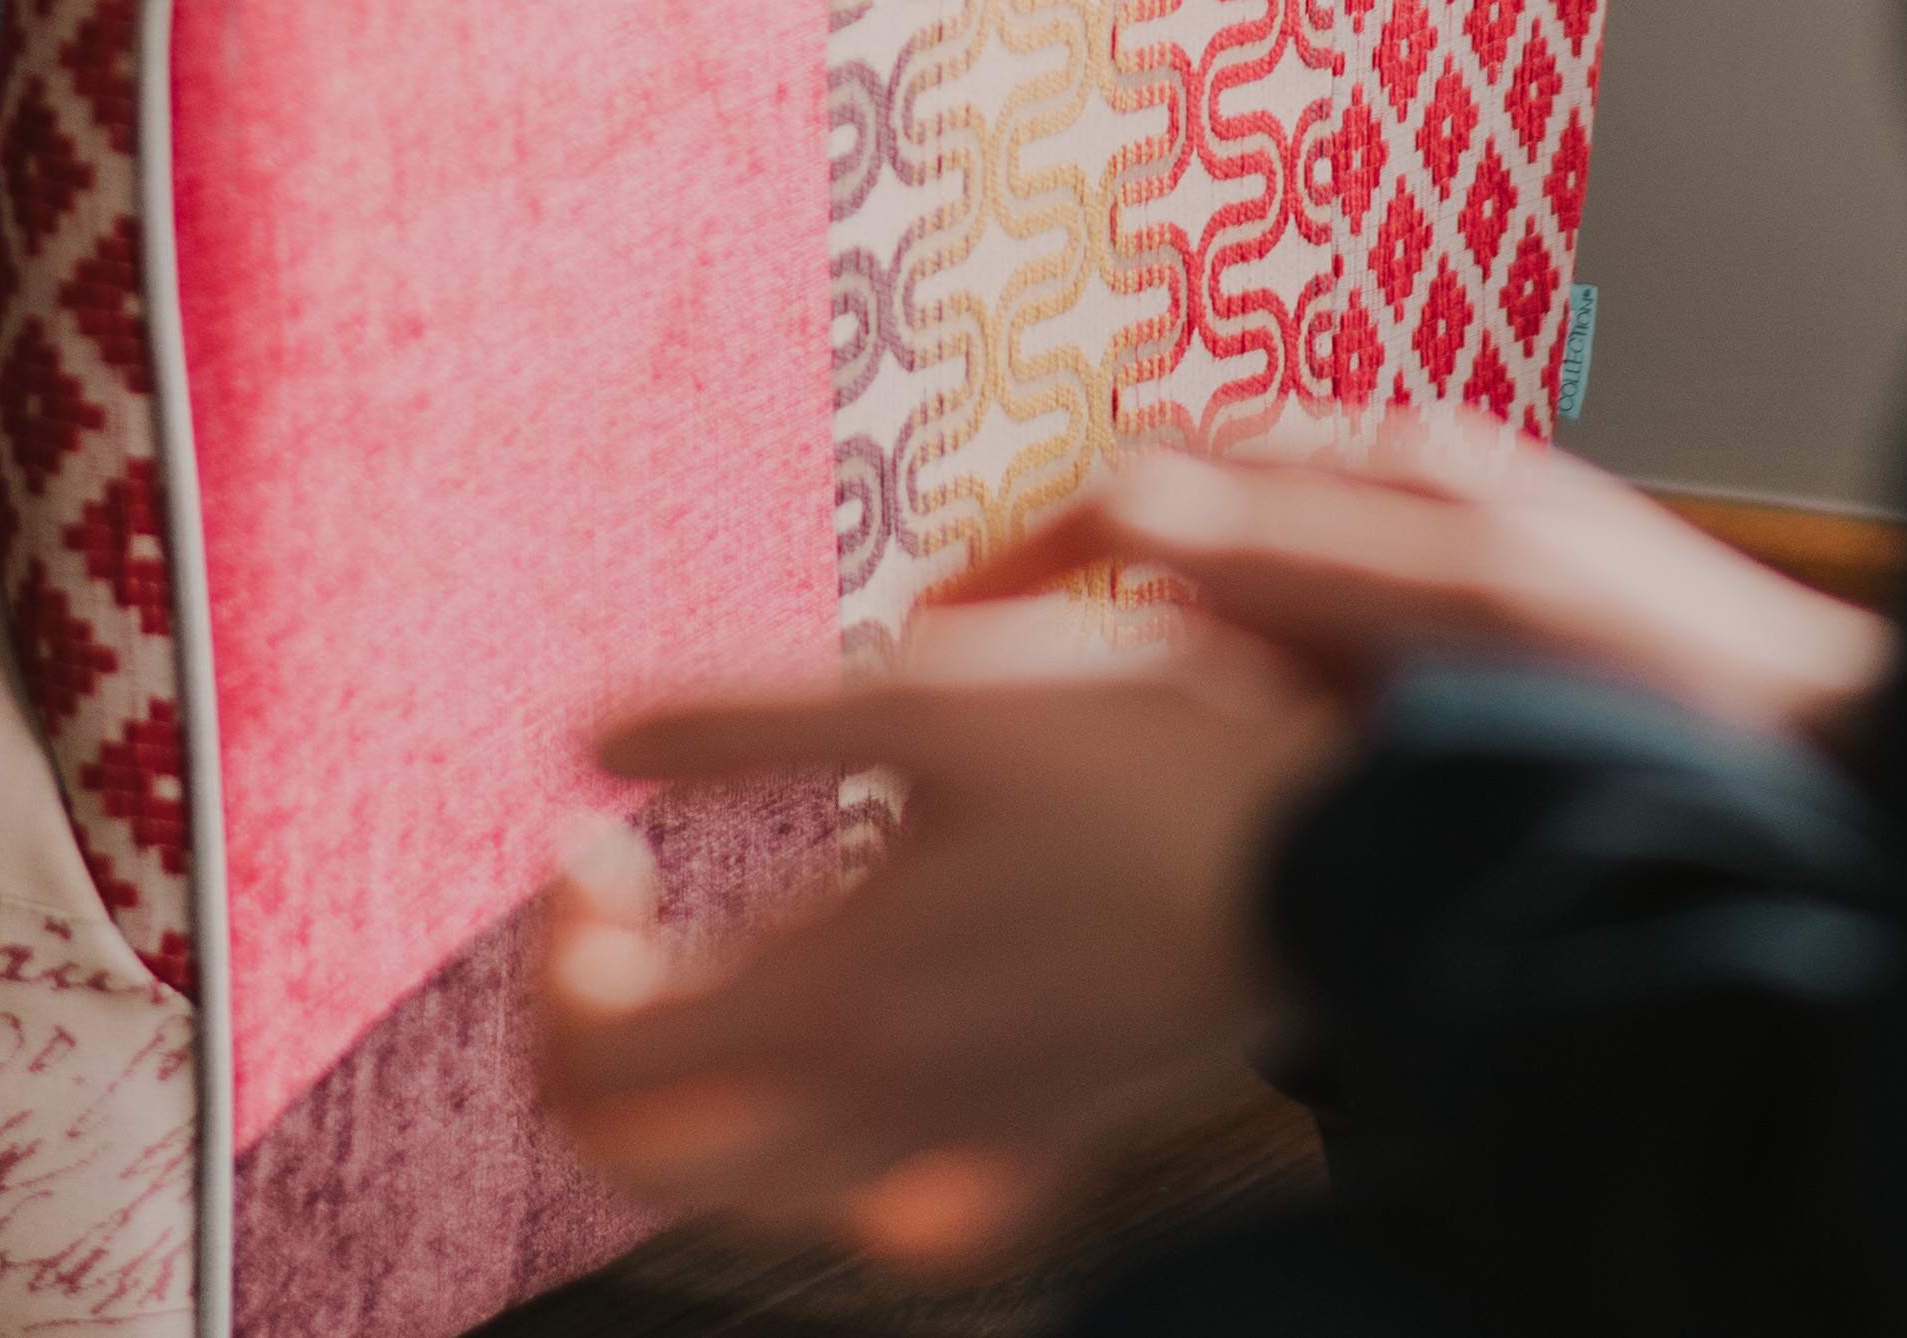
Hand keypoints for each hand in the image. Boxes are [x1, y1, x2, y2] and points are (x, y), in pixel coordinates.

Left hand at [534, 599, 1339, 1271]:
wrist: (1349, 859)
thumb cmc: (1153, 758)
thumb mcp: (936, 695)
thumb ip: (739, 720)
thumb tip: (580, 740)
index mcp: (836, 998)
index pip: (595, 1047)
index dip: (557, 944)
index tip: (606, 835)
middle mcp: (880, 1107)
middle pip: (634, 1159)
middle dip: (579, 1039)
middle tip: (623, 913)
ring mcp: (959, 1144)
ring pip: (741, 1194)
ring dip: (684, 1088)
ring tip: (716, 951)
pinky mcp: (1035, 1144)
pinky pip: (886, 1213)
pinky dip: (821, 1156)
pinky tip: (849, 1056)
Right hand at [947, 418, 1899, 758]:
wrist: (1821, 755)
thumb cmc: (1676, 678)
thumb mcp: (1480, 599)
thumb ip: (1311, 552)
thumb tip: (1126, 510)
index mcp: (1388, 462)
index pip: (1143, 480)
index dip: (1020, 563)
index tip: (930, 648)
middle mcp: (1392, 489)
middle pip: (1167, 515)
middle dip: (1049, 592)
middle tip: (951, 693)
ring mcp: (1417, 559)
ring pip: (1217, 582)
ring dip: (1124, 642)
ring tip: (1044, 735)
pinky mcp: (1443, 634)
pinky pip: (1279, 641)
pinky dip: (1208, 686)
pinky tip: (1194, 767)